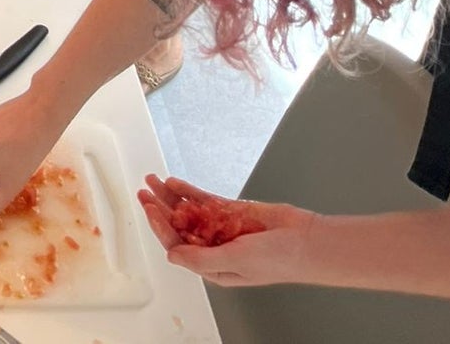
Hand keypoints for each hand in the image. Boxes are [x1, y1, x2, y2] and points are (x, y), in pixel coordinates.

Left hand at [139, 175, 317, 287]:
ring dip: (169, 197)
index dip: (161, 226)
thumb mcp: (235, 262)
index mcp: (213, 267)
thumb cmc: (277, 260)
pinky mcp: (232, 211)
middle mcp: (214, 247)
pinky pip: (204, 201)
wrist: (306, 240)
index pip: (178, 245)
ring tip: (152, 181)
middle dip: (159, 209)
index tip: (149, 208)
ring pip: (188, 210)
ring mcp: (222, 227)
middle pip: (179, 226)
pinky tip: (175, 183)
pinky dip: (189, 192)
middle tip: (143, 192)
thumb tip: (171, 254)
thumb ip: (201, 258)